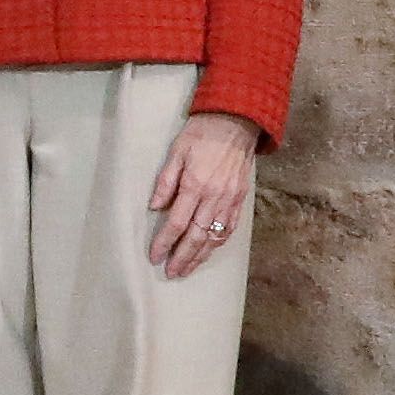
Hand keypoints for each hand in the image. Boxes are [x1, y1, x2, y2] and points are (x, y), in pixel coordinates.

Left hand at [147, 112, 257, 279]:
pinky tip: (209, 251)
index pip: (176, 223)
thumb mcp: (176, 151)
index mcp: (195, 185)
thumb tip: (154, 206)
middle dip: (182, 257)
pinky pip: (230, 228)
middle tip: (171, 272)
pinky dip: (218, 243)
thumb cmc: (202, 133)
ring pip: (215, 237)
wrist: (236, 121)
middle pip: (196, 236)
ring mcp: (230, 200)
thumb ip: (165, 181)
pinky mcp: (240, 199)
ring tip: (188, 269)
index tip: (155, 256)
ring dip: (200, 256)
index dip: (164, 242)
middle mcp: (214, 197)